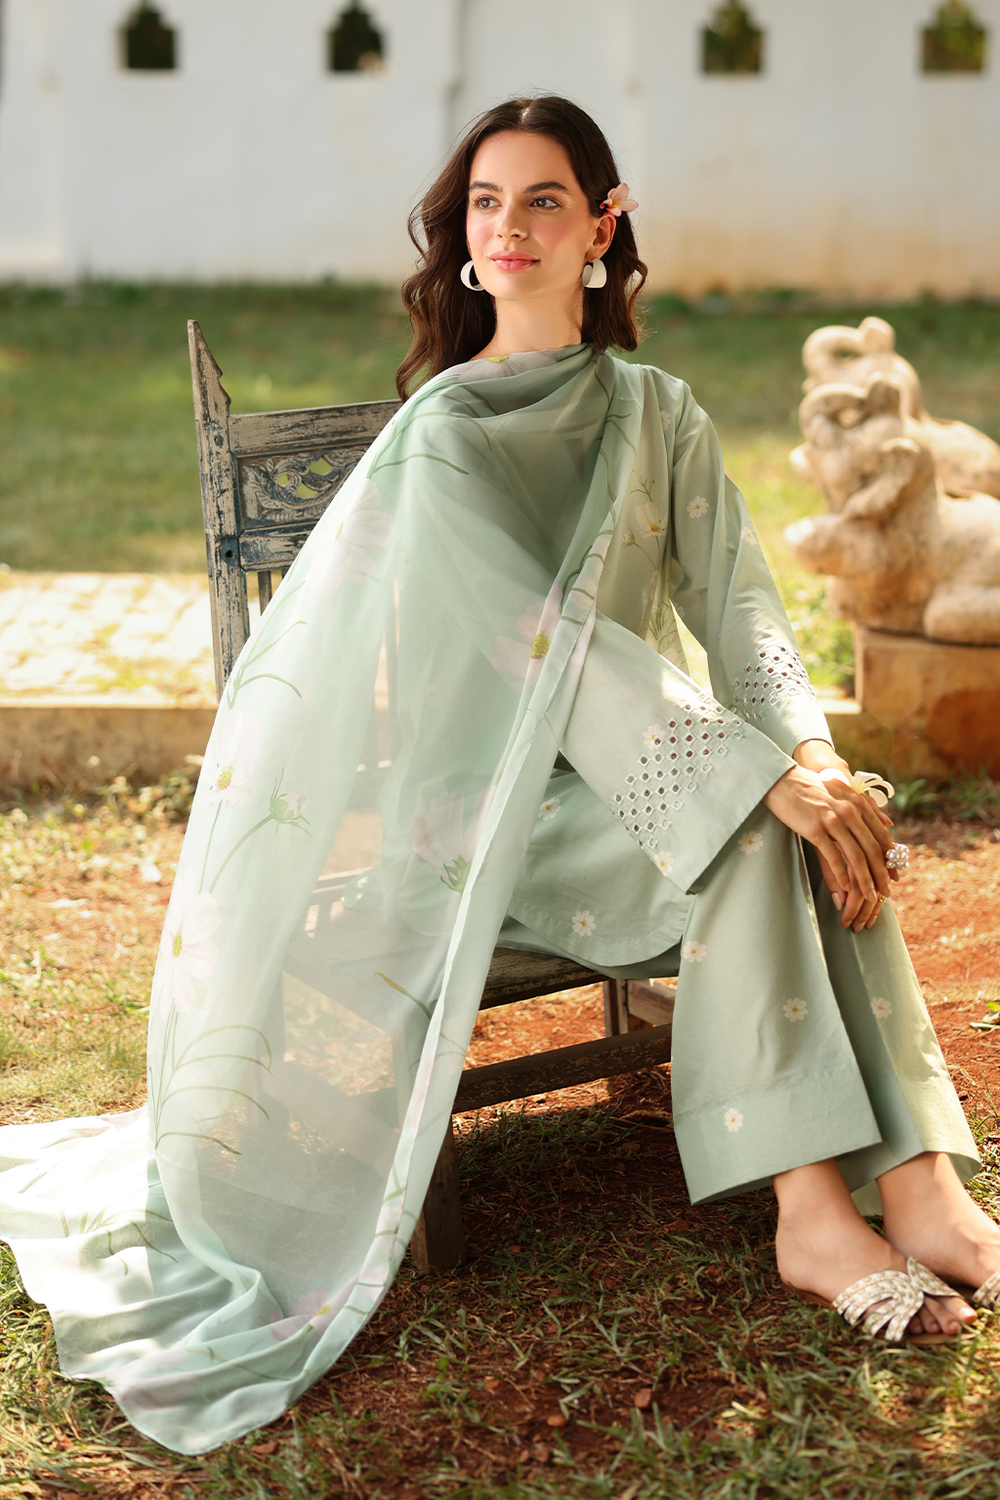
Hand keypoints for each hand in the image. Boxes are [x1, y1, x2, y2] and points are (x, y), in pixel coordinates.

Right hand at [762, 765, 894, 930]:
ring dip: (864, 880)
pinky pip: (832, 856)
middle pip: (872, 849)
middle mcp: (850, 811)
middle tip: (886, 893)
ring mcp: (832, 820)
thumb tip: (890, 823)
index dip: (890, 859)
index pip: (881, 836)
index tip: (895, 876)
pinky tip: (844, 888)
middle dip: (881, 874)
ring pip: (855, 855)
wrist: (781, 781)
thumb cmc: (811, 788)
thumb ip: (868, 807)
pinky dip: (840, 874)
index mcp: (859, 803)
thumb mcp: (844, 792)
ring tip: (869, 896)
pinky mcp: (814, 829)